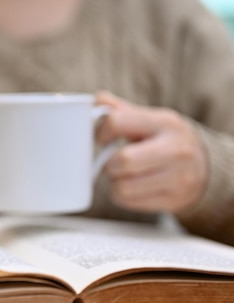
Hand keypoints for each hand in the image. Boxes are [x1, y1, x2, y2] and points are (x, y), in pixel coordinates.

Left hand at [95, 91, 207, 213]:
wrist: (204, 167)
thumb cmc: (167, 141)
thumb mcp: (150, 120)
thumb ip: (122, 111)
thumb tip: (96, 100)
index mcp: (164, 122)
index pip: (116, 122)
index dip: (100, 132)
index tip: (102, 138)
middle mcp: (175, 150)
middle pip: (121, 161)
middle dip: (109, 163)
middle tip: (113, 161)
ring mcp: (177, 178)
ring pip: (122, 187)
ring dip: (115, 182)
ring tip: (124, 174)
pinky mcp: (173, 200)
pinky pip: (128, 202)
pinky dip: (122, 196)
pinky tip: (133, 186)